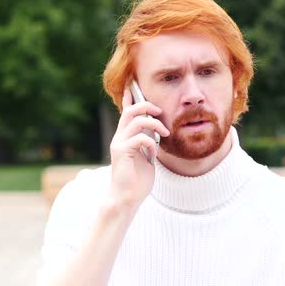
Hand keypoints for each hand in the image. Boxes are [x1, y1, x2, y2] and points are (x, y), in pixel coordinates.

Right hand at [107, 88, 169, 210]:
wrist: (126, 200)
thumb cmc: (137, 182)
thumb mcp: (146, 158)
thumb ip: (148, 144)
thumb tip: (157, 133)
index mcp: (125, 137)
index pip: (126, 113)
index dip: (130, 98)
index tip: (134, 85)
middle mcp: (119, 138)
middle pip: (130, 111)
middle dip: (147, 105)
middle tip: (160, 112)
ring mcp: (119, 144)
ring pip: (135, 120)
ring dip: (154, 124)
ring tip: (165, 133)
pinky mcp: (121, 152)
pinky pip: (138, 138)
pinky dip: (150, 142)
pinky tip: (154, 153)